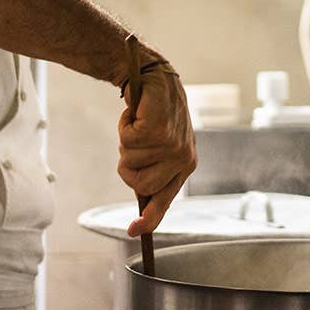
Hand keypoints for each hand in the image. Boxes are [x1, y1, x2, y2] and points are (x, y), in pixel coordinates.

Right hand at [117, 69, 196, 236]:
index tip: (134, 231)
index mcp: (185, 166)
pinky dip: (124, 126)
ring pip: (129, 164)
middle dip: (127, 166)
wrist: (155, 78)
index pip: (165, 200)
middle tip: (133, 144)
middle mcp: (183, 159)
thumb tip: (142, 206)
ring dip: (125, 144)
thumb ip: (153, 172)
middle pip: (139, 185)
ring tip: (138, 125)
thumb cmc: (154, 115)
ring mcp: (172, 147)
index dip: (149, 218)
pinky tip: (137, 114)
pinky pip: (126, 142)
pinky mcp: (159, 132)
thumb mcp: (159, 146)